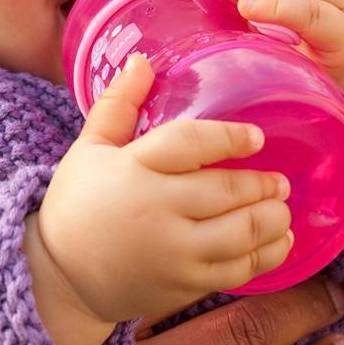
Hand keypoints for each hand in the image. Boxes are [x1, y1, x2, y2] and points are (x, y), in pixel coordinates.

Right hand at [26, 54, 292, 344]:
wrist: (62, 276)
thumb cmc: (76, 204)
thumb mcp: (88, 149)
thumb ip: (118, 104)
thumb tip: (142, 60)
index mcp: (132, 170)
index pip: (189, 144)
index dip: (228, 137)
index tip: (256, 137)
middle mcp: (157, 210)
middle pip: (225, 190)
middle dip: (261, 184)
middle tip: (279, 179)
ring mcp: (173, 252)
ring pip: (240, 232)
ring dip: (271, 218)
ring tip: (281, 206)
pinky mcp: (184, 284)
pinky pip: (238, 271)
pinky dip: (266, 255)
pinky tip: (279, 241)